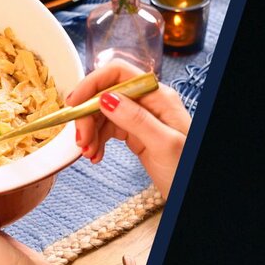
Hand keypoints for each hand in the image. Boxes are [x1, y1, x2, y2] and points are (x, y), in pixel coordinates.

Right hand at [67, 59, 190, 192]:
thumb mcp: (164, 144)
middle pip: (106, 94)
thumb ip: (136, 119)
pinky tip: (95, 155)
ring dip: (90, 132)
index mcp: (158, 96)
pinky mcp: (136, 133)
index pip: (119, 74)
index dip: (92, 84)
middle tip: (81, 140)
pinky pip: (108, 129)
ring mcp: (141, 117)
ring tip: (88, 153)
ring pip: (103, 113)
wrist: (191, 191)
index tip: (74, 103)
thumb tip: (107, 98)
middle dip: (88, 115)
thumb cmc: (186, 169)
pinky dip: (97, 141)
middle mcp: (149, 102)